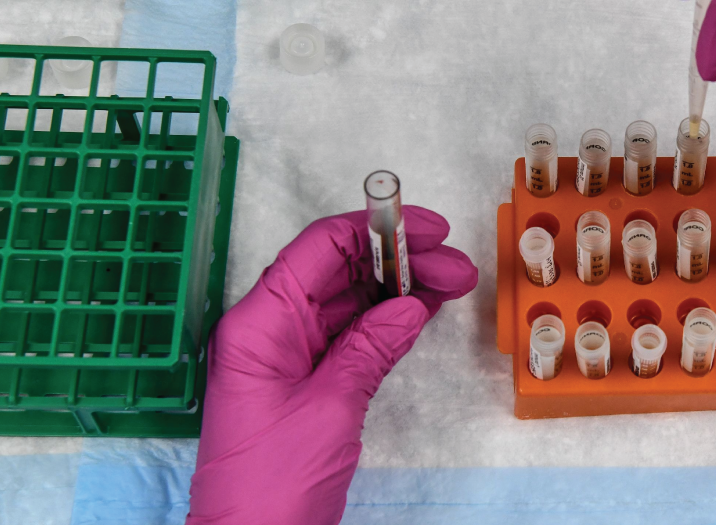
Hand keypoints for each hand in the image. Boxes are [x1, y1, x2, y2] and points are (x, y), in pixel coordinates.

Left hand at [186, 207, 477, 524]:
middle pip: (338, 270)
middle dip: (399, 261)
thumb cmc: (270, 486)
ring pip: (348, 299)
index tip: (428, 229)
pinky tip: (422, 311)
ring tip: (453, 284)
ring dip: (399, 288)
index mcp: (259, 324)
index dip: (376, 229)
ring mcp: (286, 356)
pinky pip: (348, 334)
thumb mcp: (330, 409)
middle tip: (456, 267)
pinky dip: (386, 320)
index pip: (320, 249)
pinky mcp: (304, 382)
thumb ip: (370, 348)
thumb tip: (410, 305)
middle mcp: (268, 330)